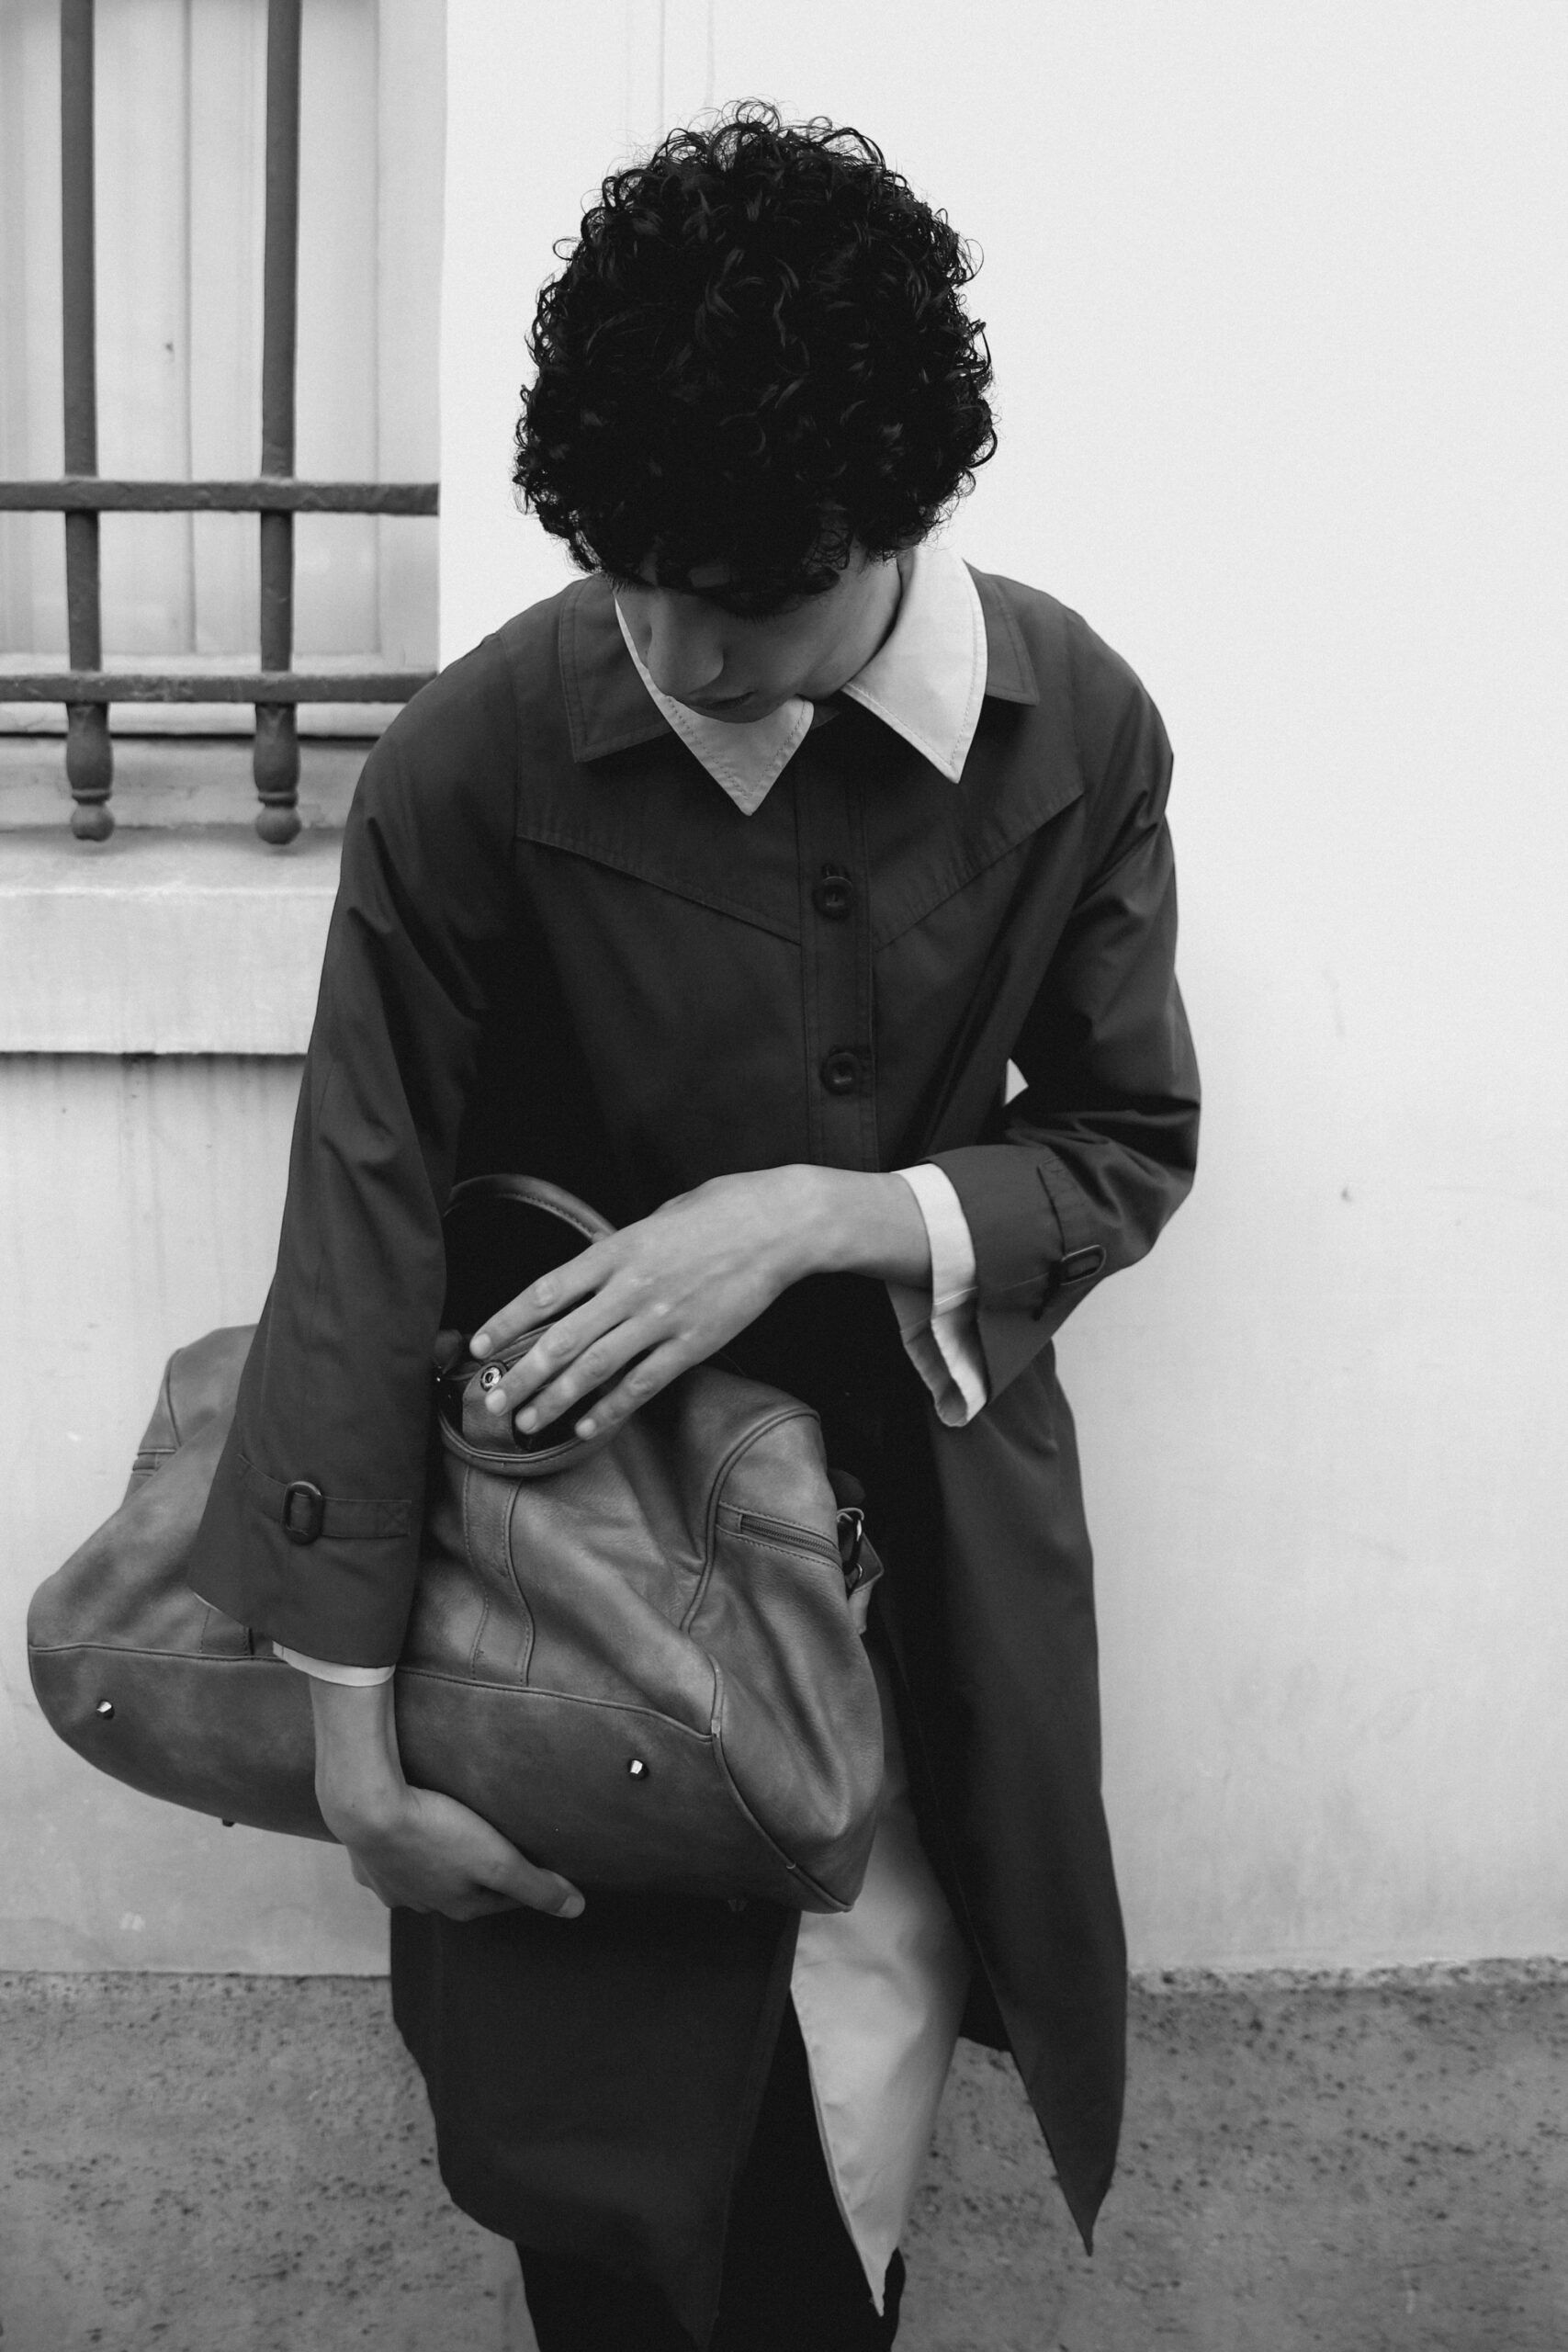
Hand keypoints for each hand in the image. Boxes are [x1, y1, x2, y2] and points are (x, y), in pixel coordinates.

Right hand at [309, 1677, 582, 1922]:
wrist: (366, 1806)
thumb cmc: (436, 1830)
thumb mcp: (497, 1859)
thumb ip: (536, 1885)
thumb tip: (576, 1909)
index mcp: (455, 1905)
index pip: (500, 1897)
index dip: (521, 1878)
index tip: (535, 1860)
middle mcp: (419, 1902)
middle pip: (459, 1887)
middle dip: (477, 1869)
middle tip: (492, 1841)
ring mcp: (387, 1883)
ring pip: (422, 1874)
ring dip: (437, 1859)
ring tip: (451, 1831)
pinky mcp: (364, 1859)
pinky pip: (390, 1856)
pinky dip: (403, 1845)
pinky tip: (408, 1823)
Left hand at [468, 1165, 928, 1444]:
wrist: (777, 1225)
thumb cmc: (717, 1211)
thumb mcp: (654, 1218)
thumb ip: (617, 1249)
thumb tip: (588, 1275)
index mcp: (616, 1250)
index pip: (545, 1292)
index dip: (506, 1322)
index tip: (478, 1345)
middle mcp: (631, 1287)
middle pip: (561, 1340)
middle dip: (519, 1376)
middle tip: (490, 1403)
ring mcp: (661, 1319)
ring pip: (595, 1369)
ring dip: (554, 1400)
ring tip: (526, 1423)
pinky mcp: (692, 1344)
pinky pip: (642, 1384)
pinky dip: (610, 1408)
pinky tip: (586, 1427)